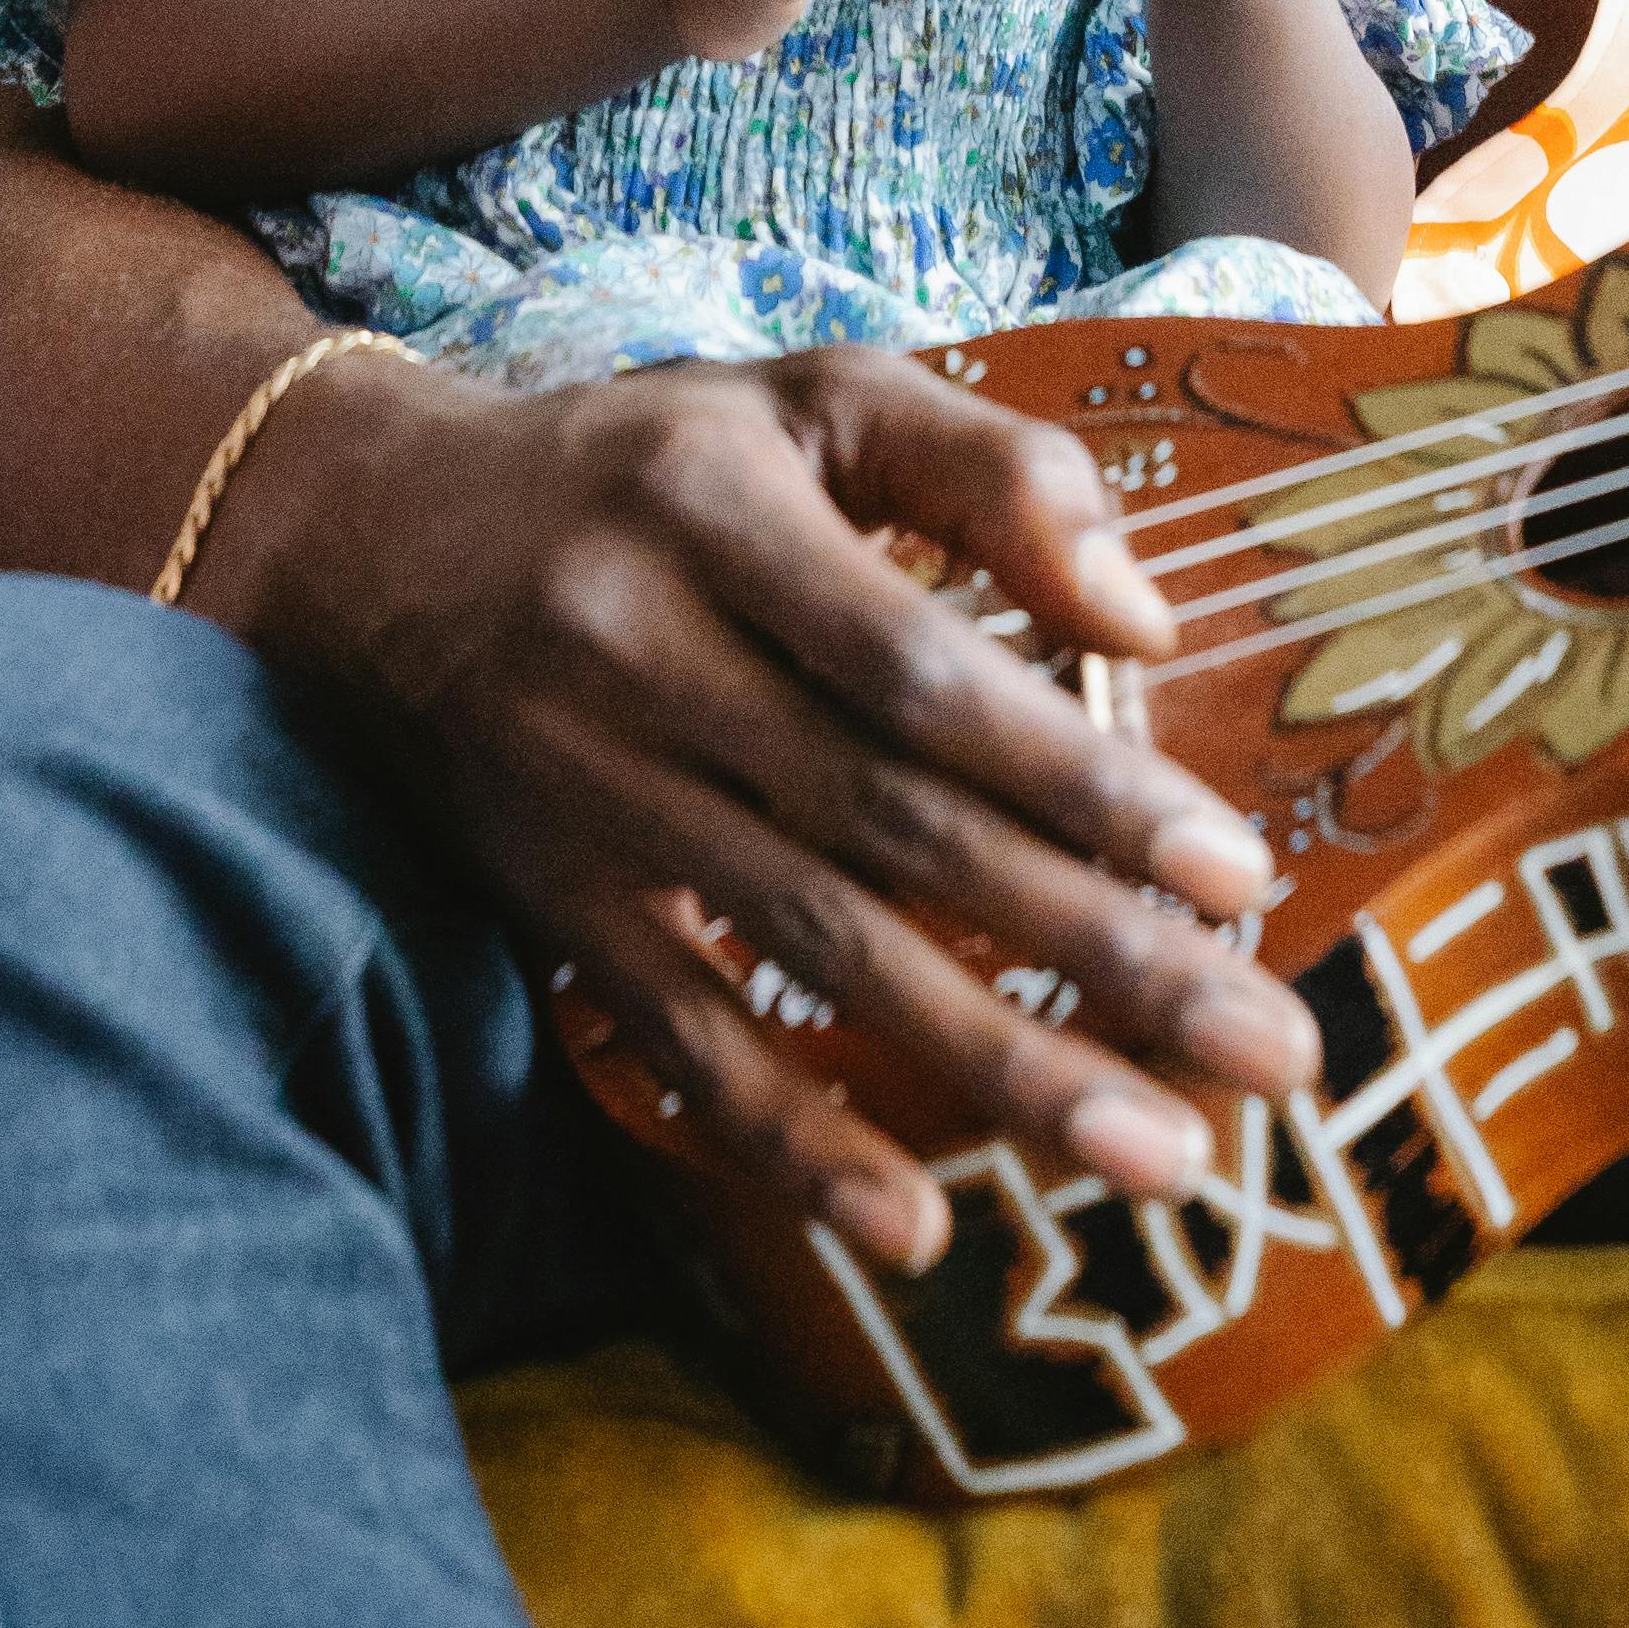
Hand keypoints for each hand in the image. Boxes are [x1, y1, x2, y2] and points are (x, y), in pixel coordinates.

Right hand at [224, 333, 1319, 1275]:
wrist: (360, 537)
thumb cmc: (646, 462)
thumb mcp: (808, 401)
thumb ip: (990, 472)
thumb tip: (1147, 624)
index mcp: (719, 510)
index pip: (922, 671)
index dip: (1078, 778)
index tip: (1234, 874)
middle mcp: (642, 654)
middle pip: (892, 829)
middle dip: (1091, 950)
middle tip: (1268, 1049)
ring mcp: (586, 795)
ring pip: (811, 951)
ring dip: (994, 1068)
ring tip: (1162, 1156)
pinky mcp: (547, 904)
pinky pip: (677, 1043)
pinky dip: (794, 1143)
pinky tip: (918, 1226)